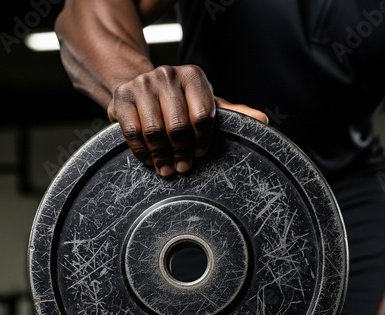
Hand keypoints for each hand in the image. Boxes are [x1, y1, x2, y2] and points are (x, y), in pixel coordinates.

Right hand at [107, 64, 267, 176]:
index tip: (200, 155)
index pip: (203, 113)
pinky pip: (132, 132)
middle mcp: (167, 75)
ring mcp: (142, 85)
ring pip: (154, 131)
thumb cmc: (178, 101)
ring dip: (162, 156)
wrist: (137, 86)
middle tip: (183, 168)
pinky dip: (143, 153)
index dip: (202, 140)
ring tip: (167, 170)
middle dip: (182, 153)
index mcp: (193, 76)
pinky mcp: (121, 98)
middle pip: (178, 125)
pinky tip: (150, 161)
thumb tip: (263, 121)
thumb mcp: (205, 103)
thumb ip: (232, 113)